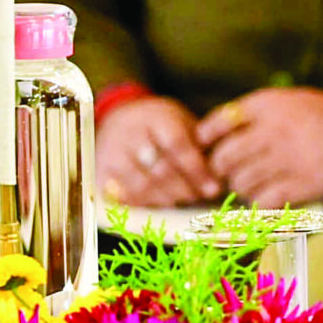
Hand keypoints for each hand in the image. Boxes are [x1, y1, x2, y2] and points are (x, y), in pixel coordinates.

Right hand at [98, 96, 221, 206]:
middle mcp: (130, 135)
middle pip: (160, 169)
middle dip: (185, 188)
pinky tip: (159, 205)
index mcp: (155, 118)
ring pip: (141, 186)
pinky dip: (143, 204)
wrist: (118, 116)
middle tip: (200, 197)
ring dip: (166, 199)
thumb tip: (222, 169)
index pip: (177, 145)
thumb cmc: (158, 123)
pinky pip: (122, 196)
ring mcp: (111, 154)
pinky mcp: (99, 173)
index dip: (197, 169)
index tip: (214, 187)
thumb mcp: (180, 120)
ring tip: (183, 201)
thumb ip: (198, 142)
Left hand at [194, 88, 322, 207]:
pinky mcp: (299, 184)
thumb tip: (220, 136)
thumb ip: (256, 114)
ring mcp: (285, 159)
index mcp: (268, 105)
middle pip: (223, 159)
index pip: (217, 123)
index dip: (206, 140)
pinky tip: (268, 196)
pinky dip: (260, 203)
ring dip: (242, 188)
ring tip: (253, 185)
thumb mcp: (290, 100)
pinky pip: (262, 201)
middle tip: (229, 173)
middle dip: (221, 170)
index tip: (205, 148)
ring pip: (240, 183)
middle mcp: (272, 131)